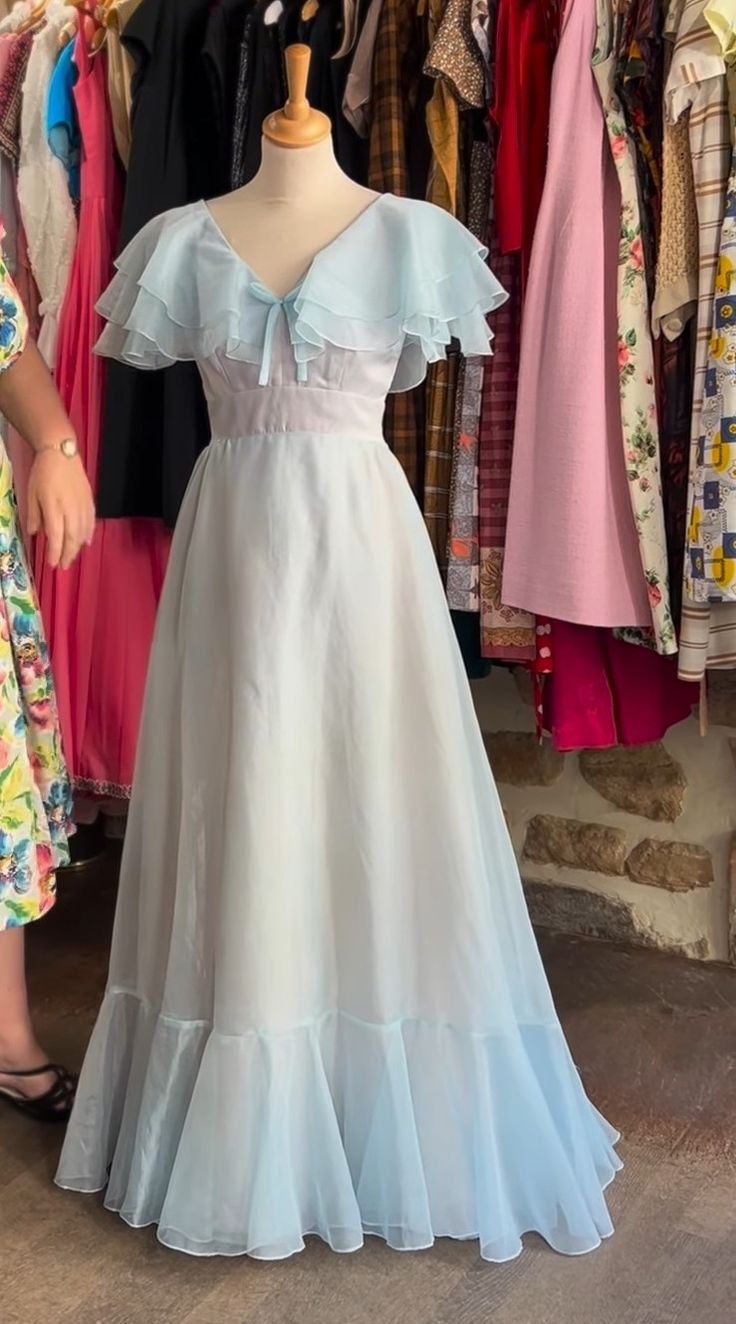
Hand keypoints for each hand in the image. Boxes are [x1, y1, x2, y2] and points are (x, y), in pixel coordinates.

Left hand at [27, 450, 94, 569]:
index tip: (52, 564)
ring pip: (83, 532)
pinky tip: (85, 543)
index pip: (56, 536)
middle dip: (68, 554)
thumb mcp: (32, 494)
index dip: (55, 552)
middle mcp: (71, 509)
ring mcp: (82, 505)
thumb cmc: (43, 473)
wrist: (61, 453)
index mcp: (54, 507)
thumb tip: (35, 533)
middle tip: (63, 566)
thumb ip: (35, 515)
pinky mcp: (90, 501)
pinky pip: (91, 523)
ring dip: (78, 547)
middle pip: (72, 538)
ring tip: (72, 557)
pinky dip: (89, 535)